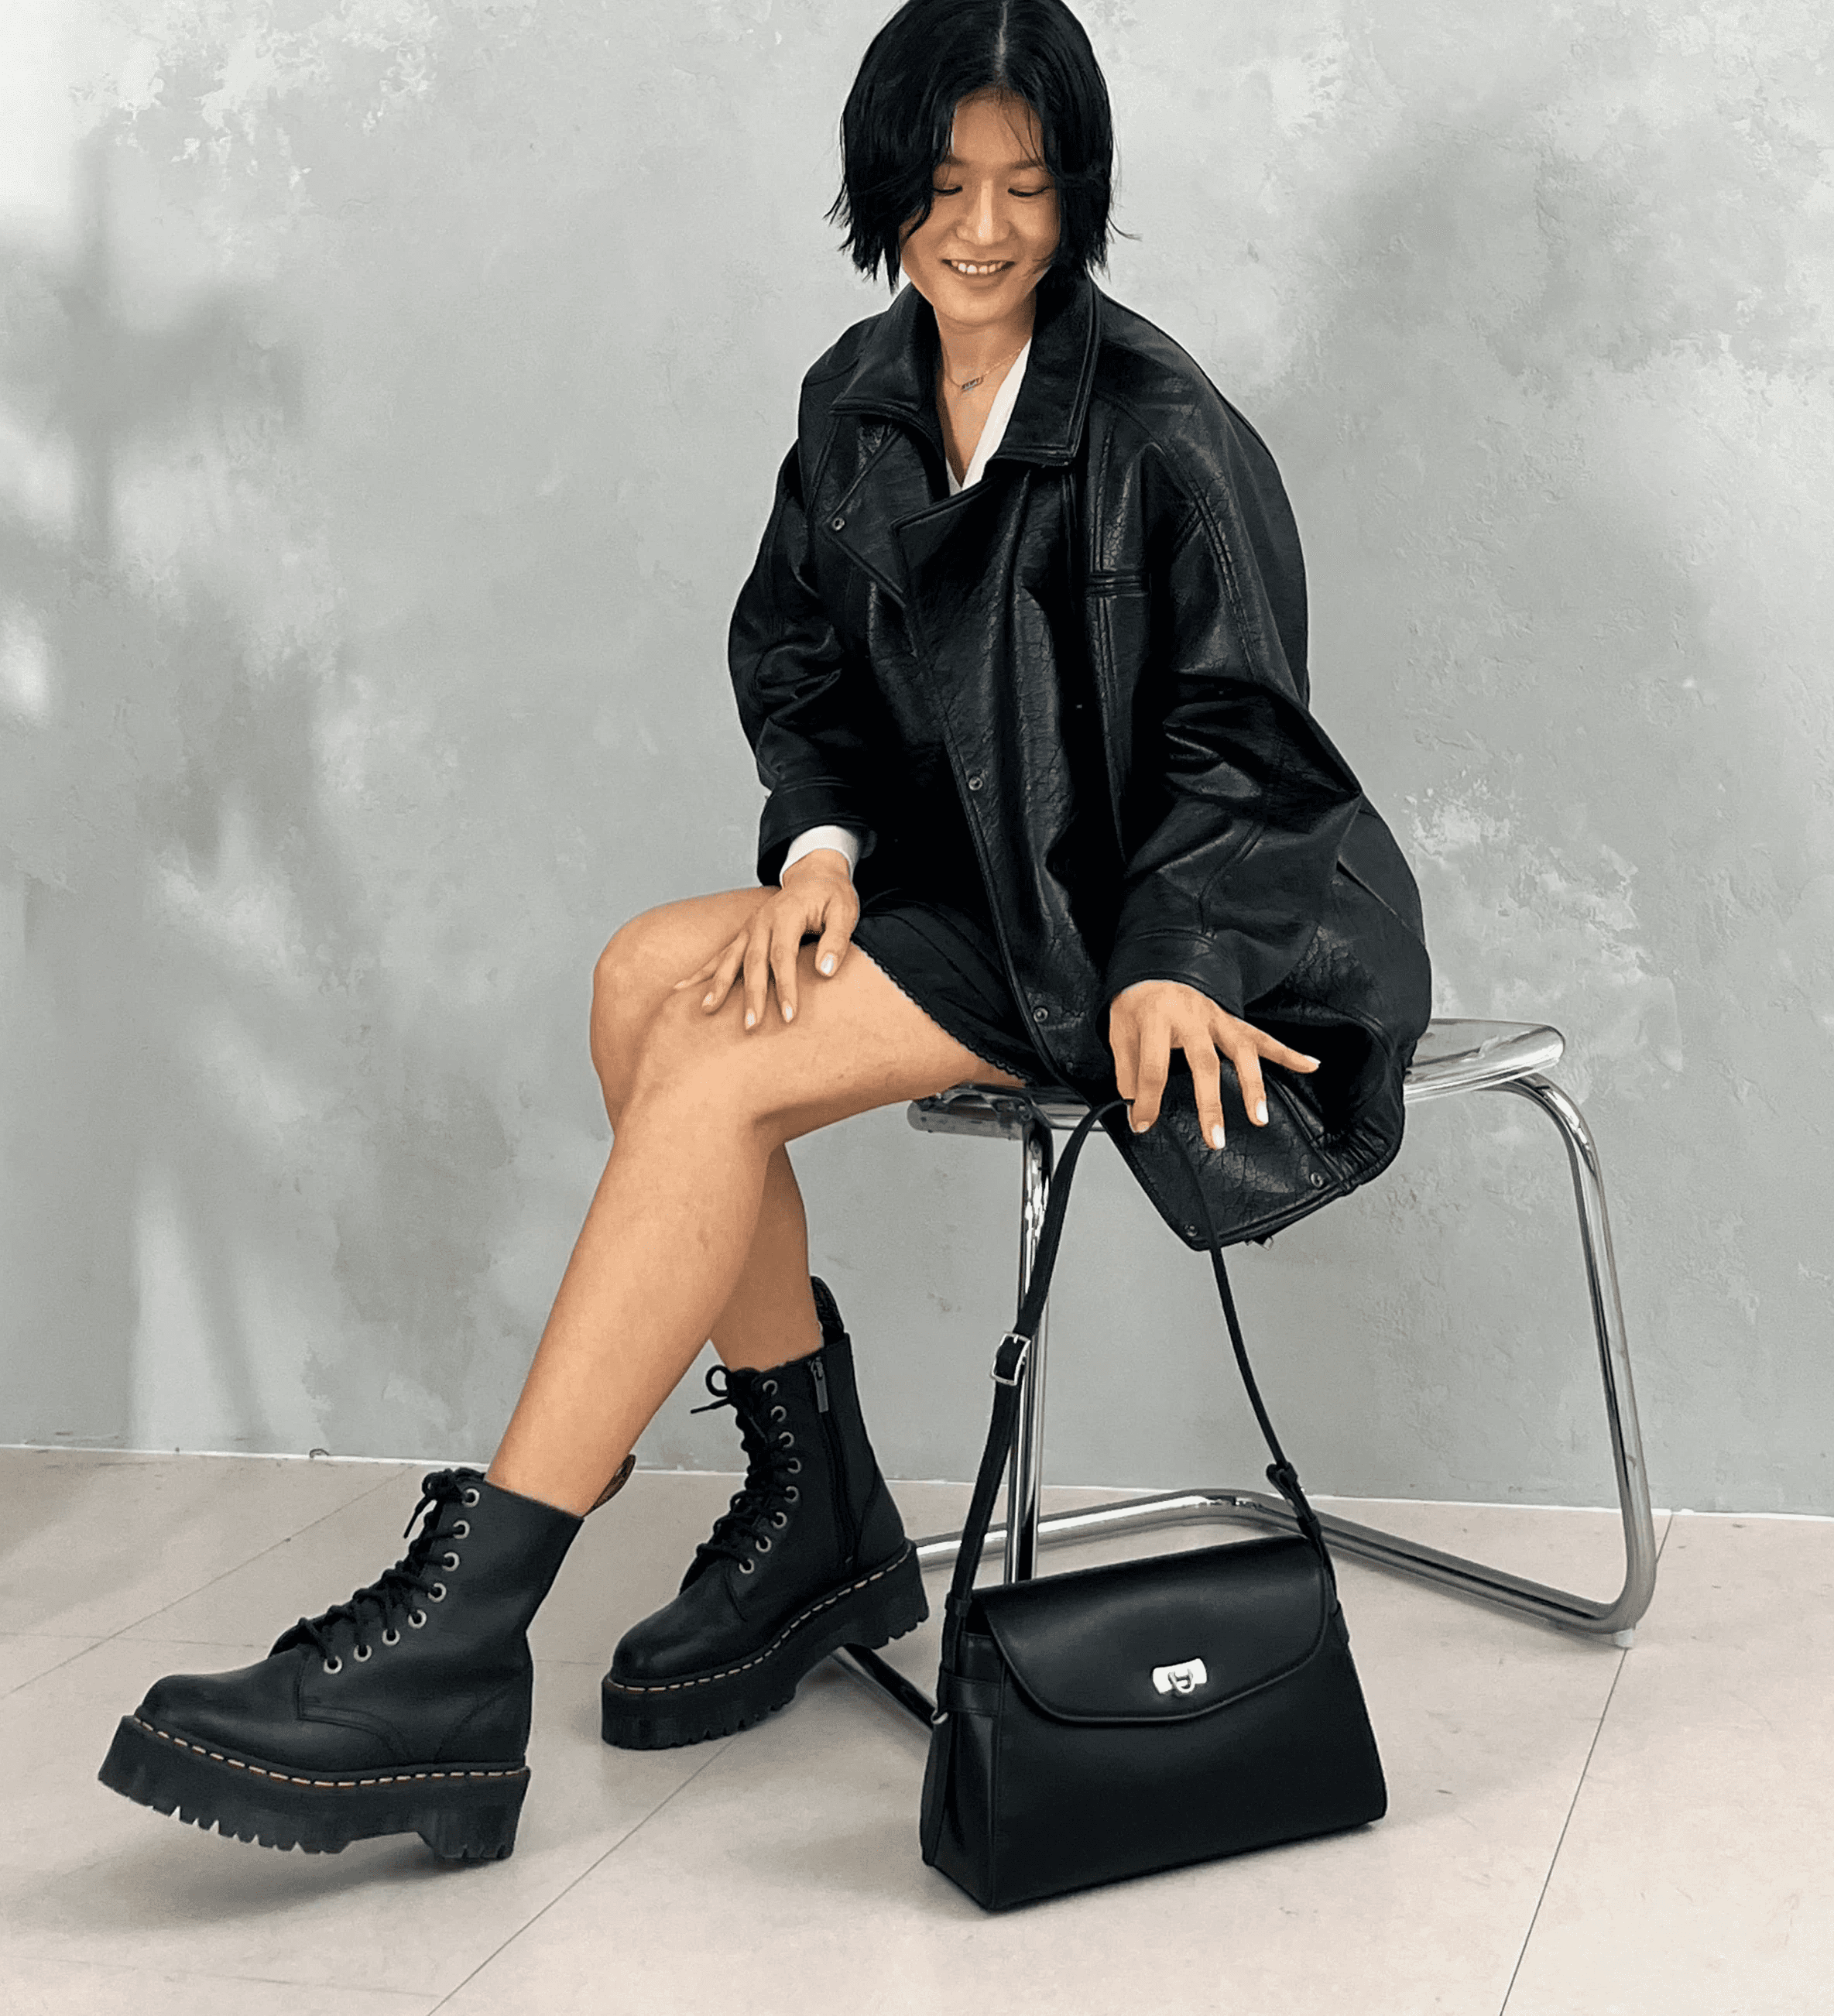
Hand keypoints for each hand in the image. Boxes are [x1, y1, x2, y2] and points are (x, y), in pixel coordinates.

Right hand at [672, 850, 859, 1029]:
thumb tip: (826, 972)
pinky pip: (719, 955)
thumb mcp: (845, 912)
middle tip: (751, 1027)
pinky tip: (682, 989)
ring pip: (729, 958)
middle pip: (753, 963)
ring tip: (707, 1010)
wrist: (814, 874)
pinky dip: (701, 972)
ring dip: (718, 985)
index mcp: (786, 915)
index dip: (785, 987)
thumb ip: (837, 941)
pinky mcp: (743, 934)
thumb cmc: (833, 896)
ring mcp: (749, 928)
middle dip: (751, 996)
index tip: (788, 1016)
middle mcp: (761, 921)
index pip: (783, 957)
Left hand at [1106, 979, 1318, 1147]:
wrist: (1154, 968)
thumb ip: (1127, 1070)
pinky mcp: (1231, 1021)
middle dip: (1210, 1104)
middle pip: (1204, 1063)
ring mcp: (1216, 1018)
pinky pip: (1262, 1037)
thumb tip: (1134, 1108)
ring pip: (1240, 1052)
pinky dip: (1287, 1052)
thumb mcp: (1119, 1032)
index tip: (1143, 1124)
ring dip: (1252, 1086)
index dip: (1147, 1101)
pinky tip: (1309, 1065)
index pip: (1153, 1068)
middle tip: (1215, 1138)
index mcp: (1157, 1018)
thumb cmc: (1137, 1003)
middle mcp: (1191, 1017)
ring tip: (1259, 1117)